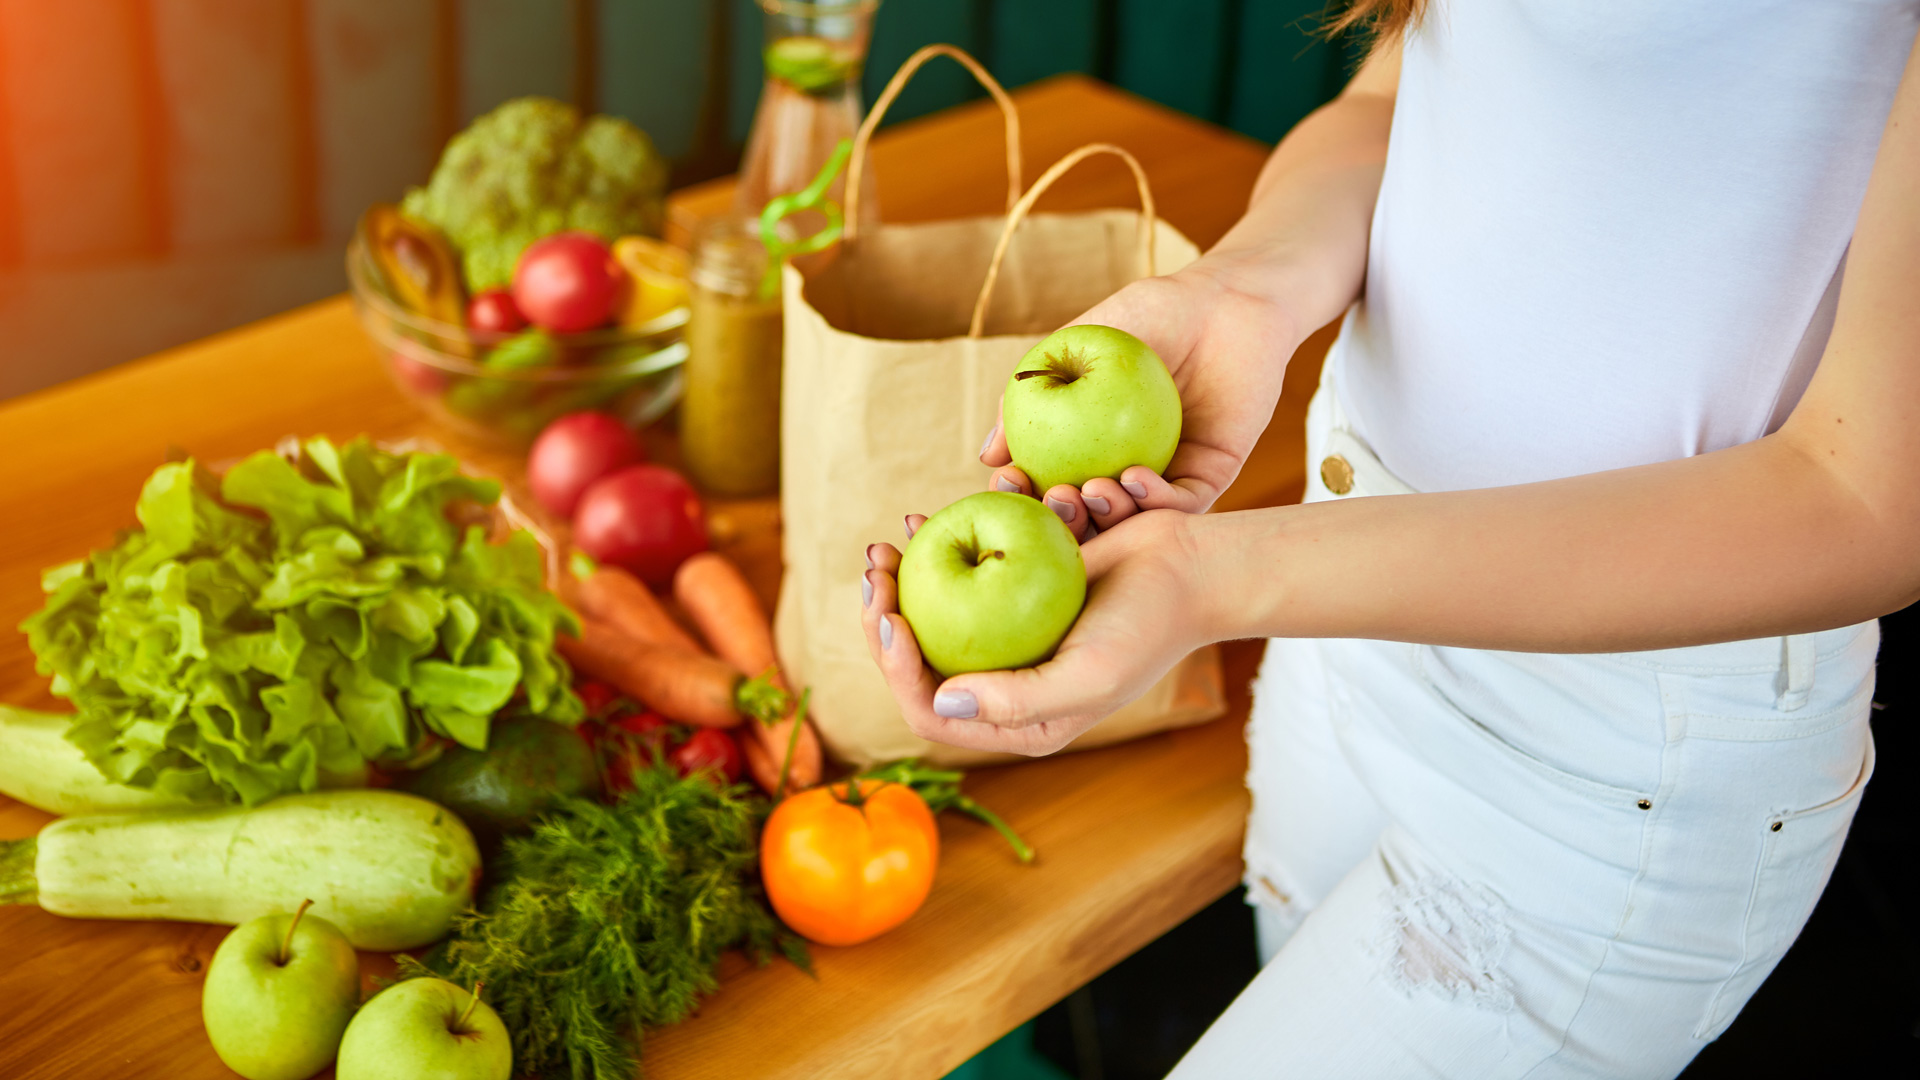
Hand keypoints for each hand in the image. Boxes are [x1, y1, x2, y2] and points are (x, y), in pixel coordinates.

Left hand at [860, 509, 1209, 755]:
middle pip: (920, 665)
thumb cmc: (1148, 628)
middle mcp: (1007, 687)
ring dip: (900, 582)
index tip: (892, 617)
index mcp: (1020, 724)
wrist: (1191, 570)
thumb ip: (1018, 700)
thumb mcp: (1091, 676)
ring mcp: (1009, 640)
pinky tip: (919, 520)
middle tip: (875, 568)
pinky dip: (935, 551)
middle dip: (884, 620)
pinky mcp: (1015, 595)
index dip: (898, 671)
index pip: (933, 713)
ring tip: (885, 544)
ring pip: (930, 619)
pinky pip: (958, 579)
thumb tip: (941, 700)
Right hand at [979, 263, 1297, 539]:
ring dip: (1109, 515)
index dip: (1023, 494)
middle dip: (1067, 519)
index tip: (1006, 481)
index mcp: (1088, 450)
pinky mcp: (1211, 476)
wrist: (1227, 300)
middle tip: (1056, 500)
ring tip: (1092, 491)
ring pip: (1134, 520)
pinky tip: (1134, 480)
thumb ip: (1031, 395)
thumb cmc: (1152, 314)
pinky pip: (1183, 504)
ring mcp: (1167, 478)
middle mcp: (1124, 472)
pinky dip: (1156, 500)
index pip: (1047, 485)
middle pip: (1089, 516)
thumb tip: (988, 455)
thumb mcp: (1078, 347)